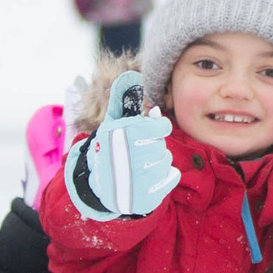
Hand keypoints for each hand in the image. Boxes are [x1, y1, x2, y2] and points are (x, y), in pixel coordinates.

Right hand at [65, 71, 178, 220]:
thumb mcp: (113, 122)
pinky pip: (171, 178)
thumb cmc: (111, 149)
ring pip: (166, 161)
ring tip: (140, 165)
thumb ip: (122, 98)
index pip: (161, 127)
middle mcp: (128, 158)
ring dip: (157, 162)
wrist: (101, 187)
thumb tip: (131, 75)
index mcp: (122, 136)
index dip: (158, 128)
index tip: (149, 131)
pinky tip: (149, 177)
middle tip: (139, 151)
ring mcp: (136, 181)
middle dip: (153, 146)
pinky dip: (164, 177)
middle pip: (162, 145)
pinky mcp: (145, 197)